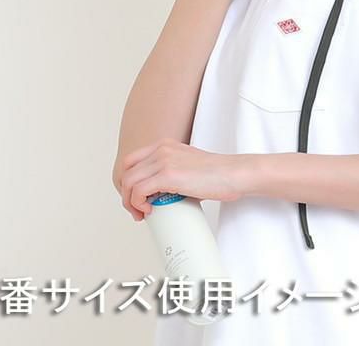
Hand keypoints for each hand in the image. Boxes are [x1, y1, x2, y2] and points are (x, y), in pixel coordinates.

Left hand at [117, 137, 249, 221]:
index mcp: (165, 145)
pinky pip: (138, 191)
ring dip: (130, 202)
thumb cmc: (216, 175)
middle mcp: (161, 149)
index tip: (135, 198)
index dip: (128, 182)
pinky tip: (149, 210)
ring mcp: (163, 160)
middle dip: (126, 193)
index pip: (131, 161)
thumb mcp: (186, 165)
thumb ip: (171, 172)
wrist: (232, 174)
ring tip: (142, 213)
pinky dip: (138, 204)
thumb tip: (158, 194)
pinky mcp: (167, 175)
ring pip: (129, 182)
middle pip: (126, 171)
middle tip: (136, 209)